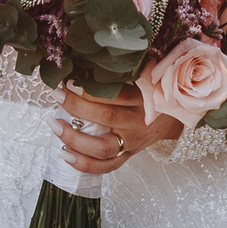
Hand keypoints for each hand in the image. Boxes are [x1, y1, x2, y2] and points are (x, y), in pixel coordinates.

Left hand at [57, 82, 181, 175]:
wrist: (171, 119)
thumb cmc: (151, 95)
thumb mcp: (145, 79)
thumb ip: (123, 73)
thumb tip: (86, 61)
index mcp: (144, 99)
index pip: (115, 94)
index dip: (91, 89)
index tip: (70, 80)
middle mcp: (137, 123)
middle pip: (106, 118)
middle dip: (77, 107)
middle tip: (57, 96)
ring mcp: (131, 143)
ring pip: (102, 148)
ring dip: (74, 139)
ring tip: (55, 126)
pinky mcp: (127, 156)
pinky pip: (105, 167)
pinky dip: (83, 164)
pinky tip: (64, 154)